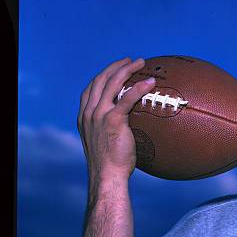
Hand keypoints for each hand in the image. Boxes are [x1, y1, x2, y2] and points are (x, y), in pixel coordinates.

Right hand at [77, 57, 155, 182]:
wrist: (107, 176)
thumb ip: (111, 131)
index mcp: (84, 117)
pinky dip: (139, 87)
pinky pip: (127, 98)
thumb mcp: (105, 144)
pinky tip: (151, 82)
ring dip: (127, 69)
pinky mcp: (113, 120)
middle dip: (116, 66)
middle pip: (101, 79)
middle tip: (131, 60)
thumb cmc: (111, 166)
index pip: (91, 88)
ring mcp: (99, 115)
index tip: (115, 68)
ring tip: (141, 63)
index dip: (104, 75)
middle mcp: (89, 112)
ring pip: (112, 83)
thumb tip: (130, 128)